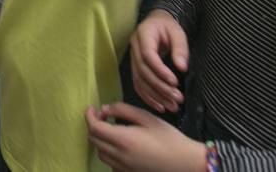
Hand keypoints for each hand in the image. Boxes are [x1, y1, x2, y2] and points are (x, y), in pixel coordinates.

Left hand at [85, 103, 205, 171]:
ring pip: (100, 153)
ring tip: (111, 130)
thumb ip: (124, 110)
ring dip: (100, 140)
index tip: (92, 108)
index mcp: (123, 139)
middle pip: (94, 141)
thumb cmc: (169, 137)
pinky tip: (120, 145)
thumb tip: (105, 109)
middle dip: (93, 126)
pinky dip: (109, 152)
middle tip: (102, 116)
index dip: (89, 116)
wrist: (185, 162)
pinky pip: (110, 163)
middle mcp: (119, 156)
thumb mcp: (147, 118)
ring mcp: (123, 167)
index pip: (94, 128)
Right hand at [129, 10, 189, 112]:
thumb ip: (180, 48)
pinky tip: (160, 106)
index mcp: (143, 34)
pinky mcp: (134, 67)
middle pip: (143, 71)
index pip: (148, 55)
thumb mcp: (177, 32)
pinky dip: (148, 97)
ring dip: (155, 96)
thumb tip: (182, 68)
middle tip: (177, 98)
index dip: (160, 70)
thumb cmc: (168, 27)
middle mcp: (134, 47)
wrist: (156, 22)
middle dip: (160, 87)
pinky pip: (138, 84)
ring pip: (140, 80)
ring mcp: (132, 58)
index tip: (175, 82)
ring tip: (172, 106)